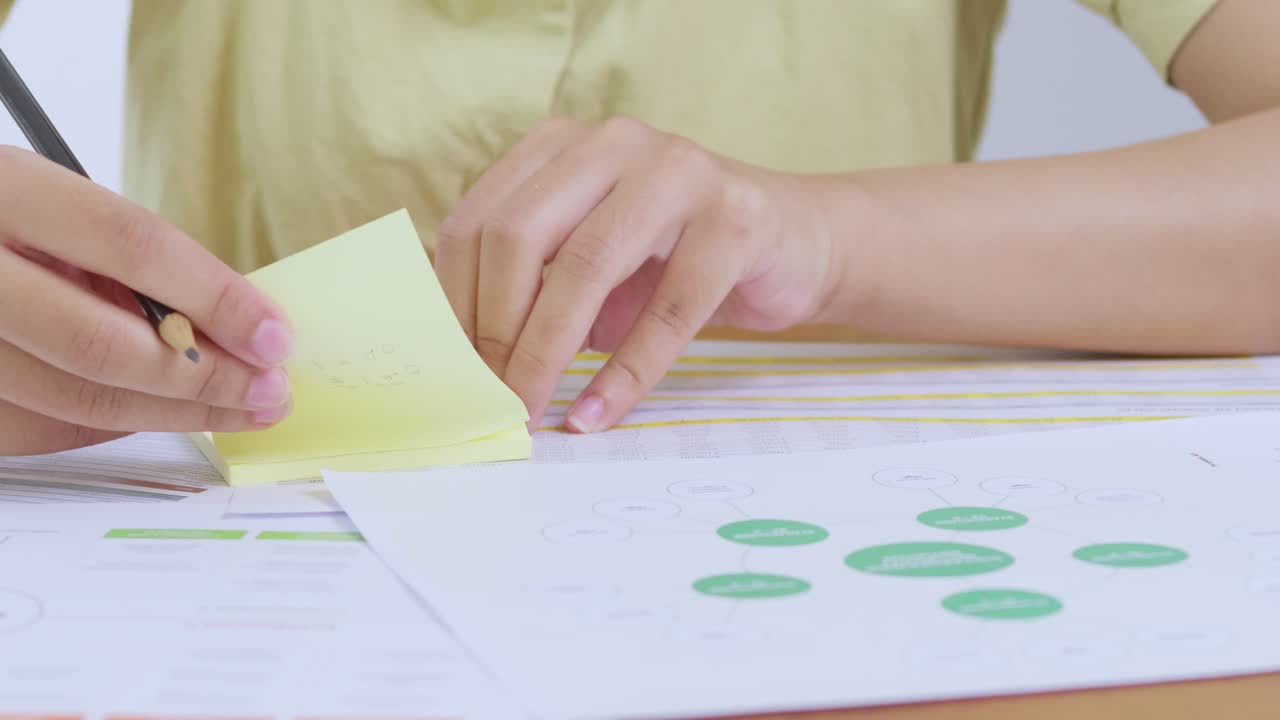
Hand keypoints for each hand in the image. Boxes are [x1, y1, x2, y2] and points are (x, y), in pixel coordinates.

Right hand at [0, 146, 293, 454]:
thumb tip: (236, 322)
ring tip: (236, 409)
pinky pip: (33, 427)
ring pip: (70, 399)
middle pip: (101, 343)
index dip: (215, 296)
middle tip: (269, 393)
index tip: (276, 337)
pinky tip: (155, 414)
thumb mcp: (47, 205)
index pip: (130, 243)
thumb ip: (124, 257)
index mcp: (0, 189)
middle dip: (203, 378)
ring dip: (169, 413)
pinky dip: (105, 425)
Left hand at [435, 117, 838, 432]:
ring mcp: (679, 174)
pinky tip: (597, 413)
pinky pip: (668, 312)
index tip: (452, 371)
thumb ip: (534, 288)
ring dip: (548, 354)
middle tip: (491, 397)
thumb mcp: (592, 262)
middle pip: (520, 235)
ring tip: (531, 411)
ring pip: (587, 267)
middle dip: (495, 329)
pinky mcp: (736, 222)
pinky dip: (626, 374)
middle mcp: (615, 144)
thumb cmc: (674, 259)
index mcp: (563, 147)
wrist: (794, 243)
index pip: (479, 220)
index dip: (456, 302)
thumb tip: (468, 364)